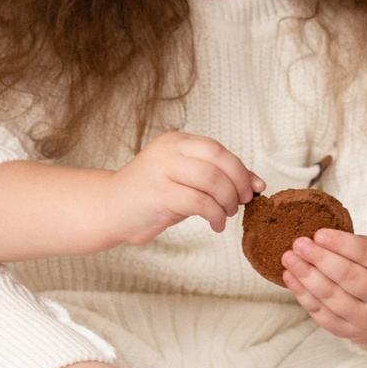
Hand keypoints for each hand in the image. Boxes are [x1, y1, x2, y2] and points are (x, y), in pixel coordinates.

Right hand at [96, 132, 261, 244]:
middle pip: (218, 160)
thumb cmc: (151, 196)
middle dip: (238, 184)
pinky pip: (199, 202)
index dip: (241, 169)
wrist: (109, 209)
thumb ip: (216, 177)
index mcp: (176, 142)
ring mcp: (161, 171)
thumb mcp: (185, 180)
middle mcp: (168, 151)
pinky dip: (215, 215)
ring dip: (227, 201)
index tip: (253, 188)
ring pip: (211, 180)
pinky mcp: (158, 194)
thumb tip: (257, 183)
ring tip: (225, 214)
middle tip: (241, 202)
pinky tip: (215, 224)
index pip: (217, 149)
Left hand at [281, 230, 366, 348]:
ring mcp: (365, 319)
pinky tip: (289, 276)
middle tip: (299, 243)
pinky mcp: (347, 332)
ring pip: (332, 297)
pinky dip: (302, 294)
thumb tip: (315, 237)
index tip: (319, 233)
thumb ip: (353, 247)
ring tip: (289, 258)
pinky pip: (321, 313)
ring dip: (306, 276)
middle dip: (320, 259)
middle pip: (349, 277)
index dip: (342, 244)